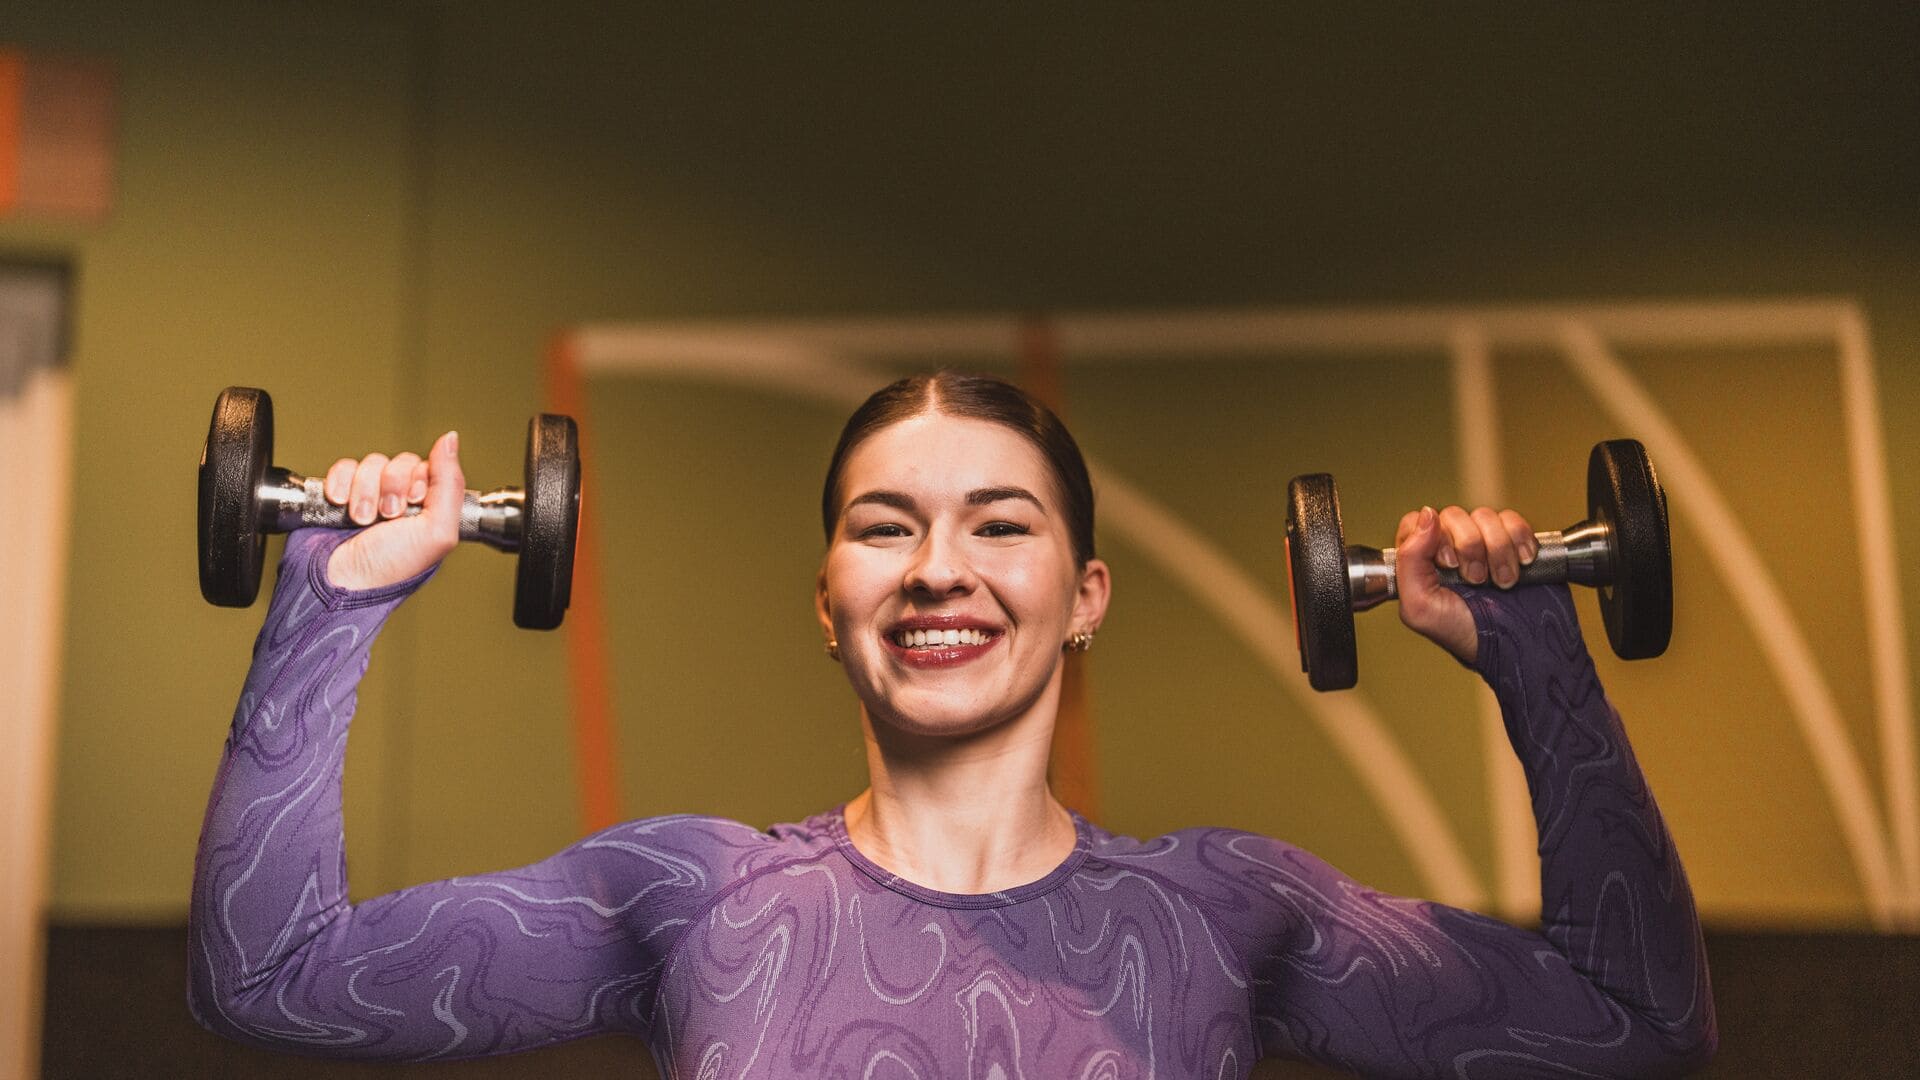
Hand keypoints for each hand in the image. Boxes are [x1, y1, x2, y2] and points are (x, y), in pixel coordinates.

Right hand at [324, 431, 462, 589]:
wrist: (340, 582)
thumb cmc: (390, 568)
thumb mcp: (437, 531)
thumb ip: (450, 483)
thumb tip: (450, 438)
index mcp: (428, 509)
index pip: (429, 467)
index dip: (419, 479)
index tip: (415, 503)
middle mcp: (401, 500)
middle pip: (400, 462)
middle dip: (392, 488)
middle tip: (388, 516)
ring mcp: (370, 496)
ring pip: (372, 463)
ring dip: (365, 492)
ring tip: (362, 520)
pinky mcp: (341, 493)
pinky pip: (344, 467)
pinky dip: (341, 482)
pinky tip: (340, 504)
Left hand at [1393, 504, 1537, 664]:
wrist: (1518, 646)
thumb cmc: (1465, 633)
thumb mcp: (1420, 606)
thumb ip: (1409, 558)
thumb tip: (1426, 515)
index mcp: (1422, 561)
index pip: (1416, 521)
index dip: (1432, 536)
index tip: (1447, 564)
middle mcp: (1451, 549)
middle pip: (1453, 516)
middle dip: (1469, 549)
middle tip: (1476, 580)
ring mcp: (1483, 544)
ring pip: (1485, 517)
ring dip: (1498, 550)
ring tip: (1502, 581)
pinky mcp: (1514, 543)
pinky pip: (1514, 521)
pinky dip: (1520, 541)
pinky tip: (1522, 564)